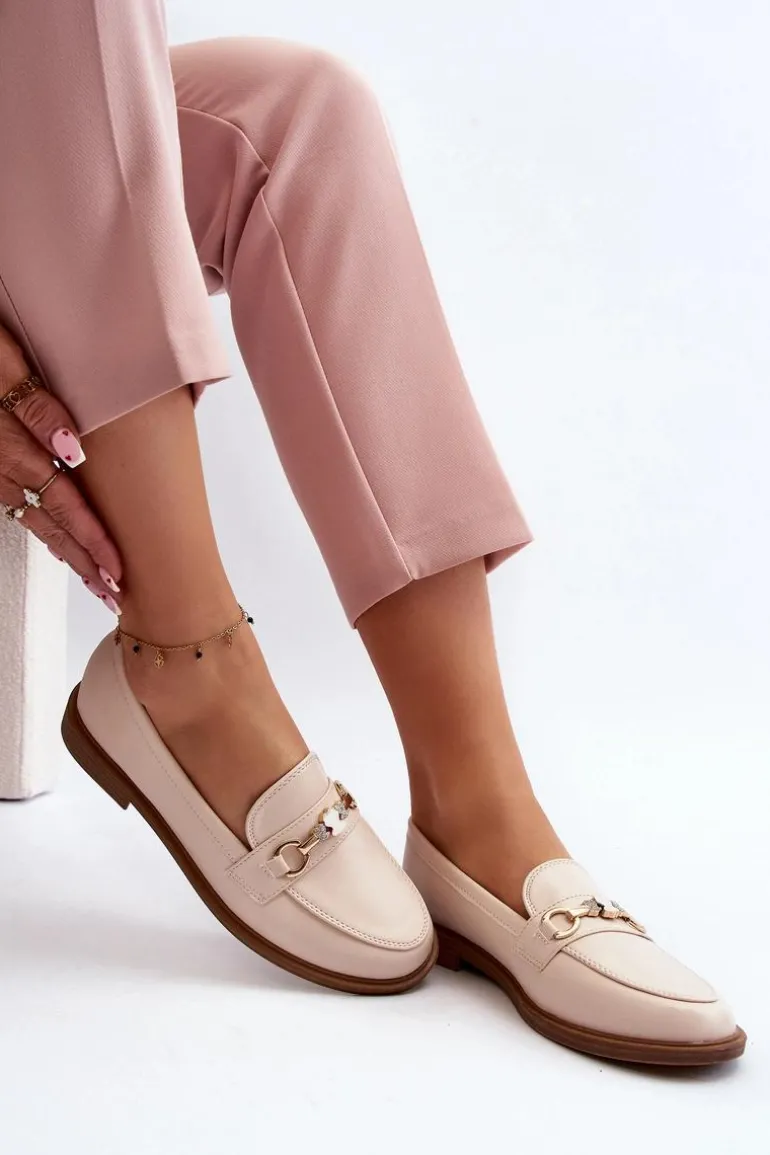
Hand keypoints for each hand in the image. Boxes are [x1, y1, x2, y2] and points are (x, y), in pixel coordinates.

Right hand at [0, 324, 122, 610]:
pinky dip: (41, 527)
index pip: (58, 498)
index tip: (117, 568)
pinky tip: (63, 544)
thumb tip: (72, 450)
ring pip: (30, 515)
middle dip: (83, 559)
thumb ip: (36, 403)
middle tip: (115, 595)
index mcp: (6, 439)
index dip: (89, 536)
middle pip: (47, 518)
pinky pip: (14, 501)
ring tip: (97, 582)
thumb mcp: (5, 358)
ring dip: (64, 551)